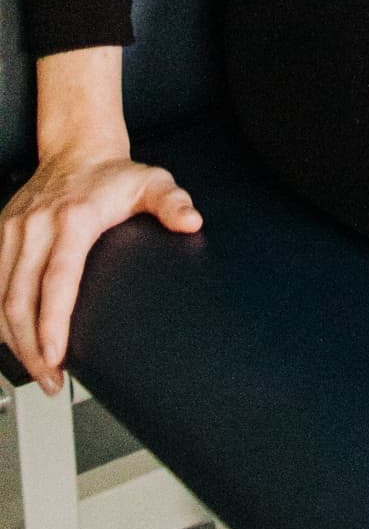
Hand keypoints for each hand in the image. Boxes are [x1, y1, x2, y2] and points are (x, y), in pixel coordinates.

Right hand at [0, 153, 202, 391]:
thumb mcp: (153, 183)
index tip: (56, 356)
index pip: (57, 279)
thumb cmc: (114, 175)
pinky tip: (15, 342)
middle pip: (20, 299)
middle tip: (51, 380)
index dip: (52, 322)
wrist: (77, 149)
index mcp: (73, 219)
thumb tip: (192, 222)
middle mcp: (35, 225)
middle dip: (31, 347)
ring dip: (13, 340)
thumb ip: (173, 203)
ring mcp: (12, 231)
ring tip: (38, 371)